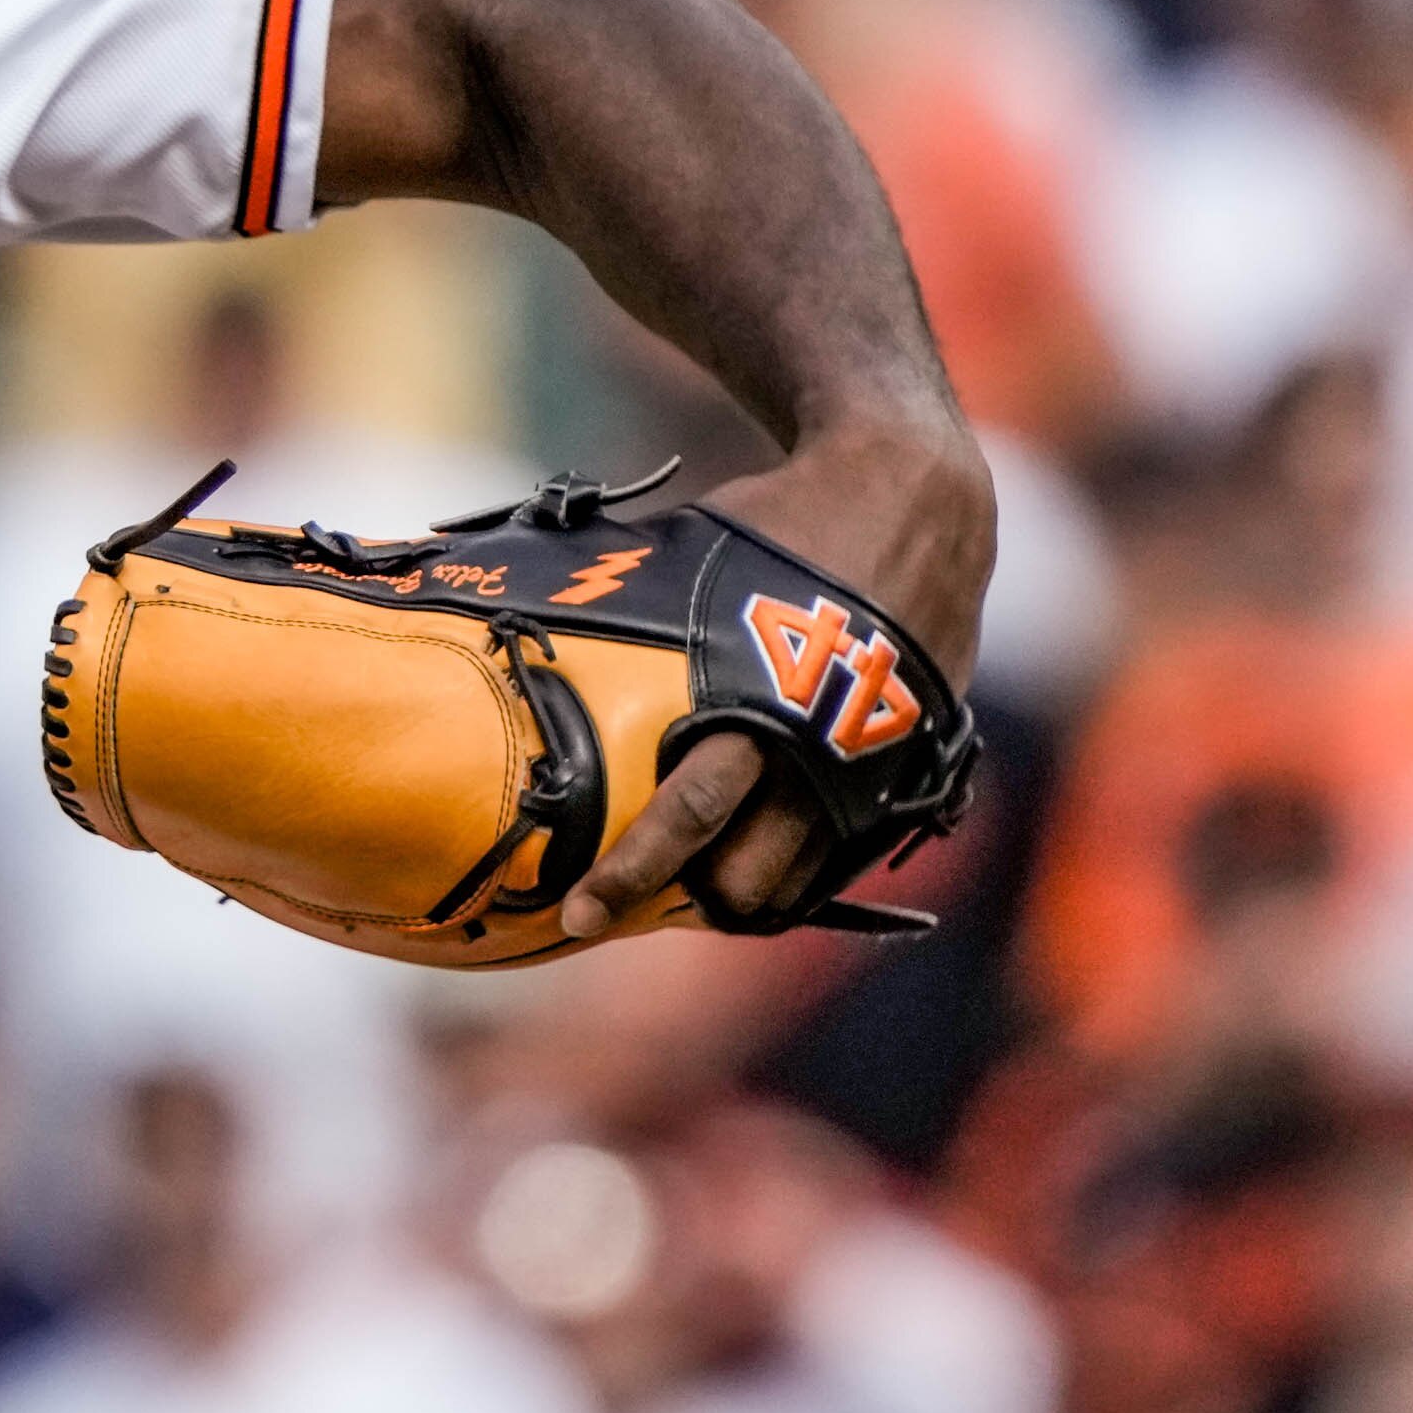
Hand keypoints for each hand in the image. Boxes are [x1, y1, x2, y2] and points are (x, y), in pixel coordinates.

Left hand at [556, 414, 994, 939]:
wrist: (915, 497)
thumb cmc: (778, 528)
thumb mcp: (686, 561)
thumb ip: (616, 610)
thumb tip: (497, 605)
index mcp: (751, 698)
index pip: (685, 816)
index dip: (628, 877)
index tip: (576, 915)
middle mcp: (814, 747)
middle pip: (742, 877)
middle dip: (682, 898)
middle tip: (626, 903)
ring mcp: (871, 766)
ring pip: (796, 880)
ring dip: (740, 892)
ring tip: (688, 885)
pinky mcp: (909, 767)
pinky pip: (844, 855)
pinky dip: (797, 870)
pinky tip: (754, 859)